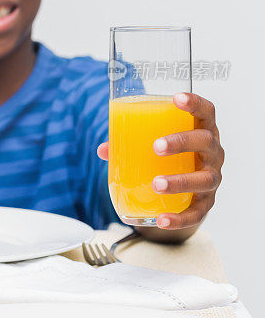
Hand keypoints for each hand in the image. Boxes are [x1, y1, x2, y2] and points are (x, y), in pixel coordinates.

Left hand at [97, 92, 223, 230]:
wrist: (186, 190)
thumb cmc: (171, 157)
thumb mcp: (154, 146)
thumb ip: (130, 144)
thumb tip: (104, 149)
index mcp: (202, 130)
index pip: (206, 111)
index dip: (194, 102)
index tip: (177, 98)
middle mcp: (213, 152)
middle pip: (206, 141)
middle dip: (182, 142)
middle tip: (156, 147)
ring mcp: (213, 178)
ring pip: (205, 179)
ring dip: (181, 181)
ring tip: (157, 184)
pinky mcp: (206, 204)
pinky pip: (197, 213)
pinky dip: (179, 218)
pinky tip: (161, 220)